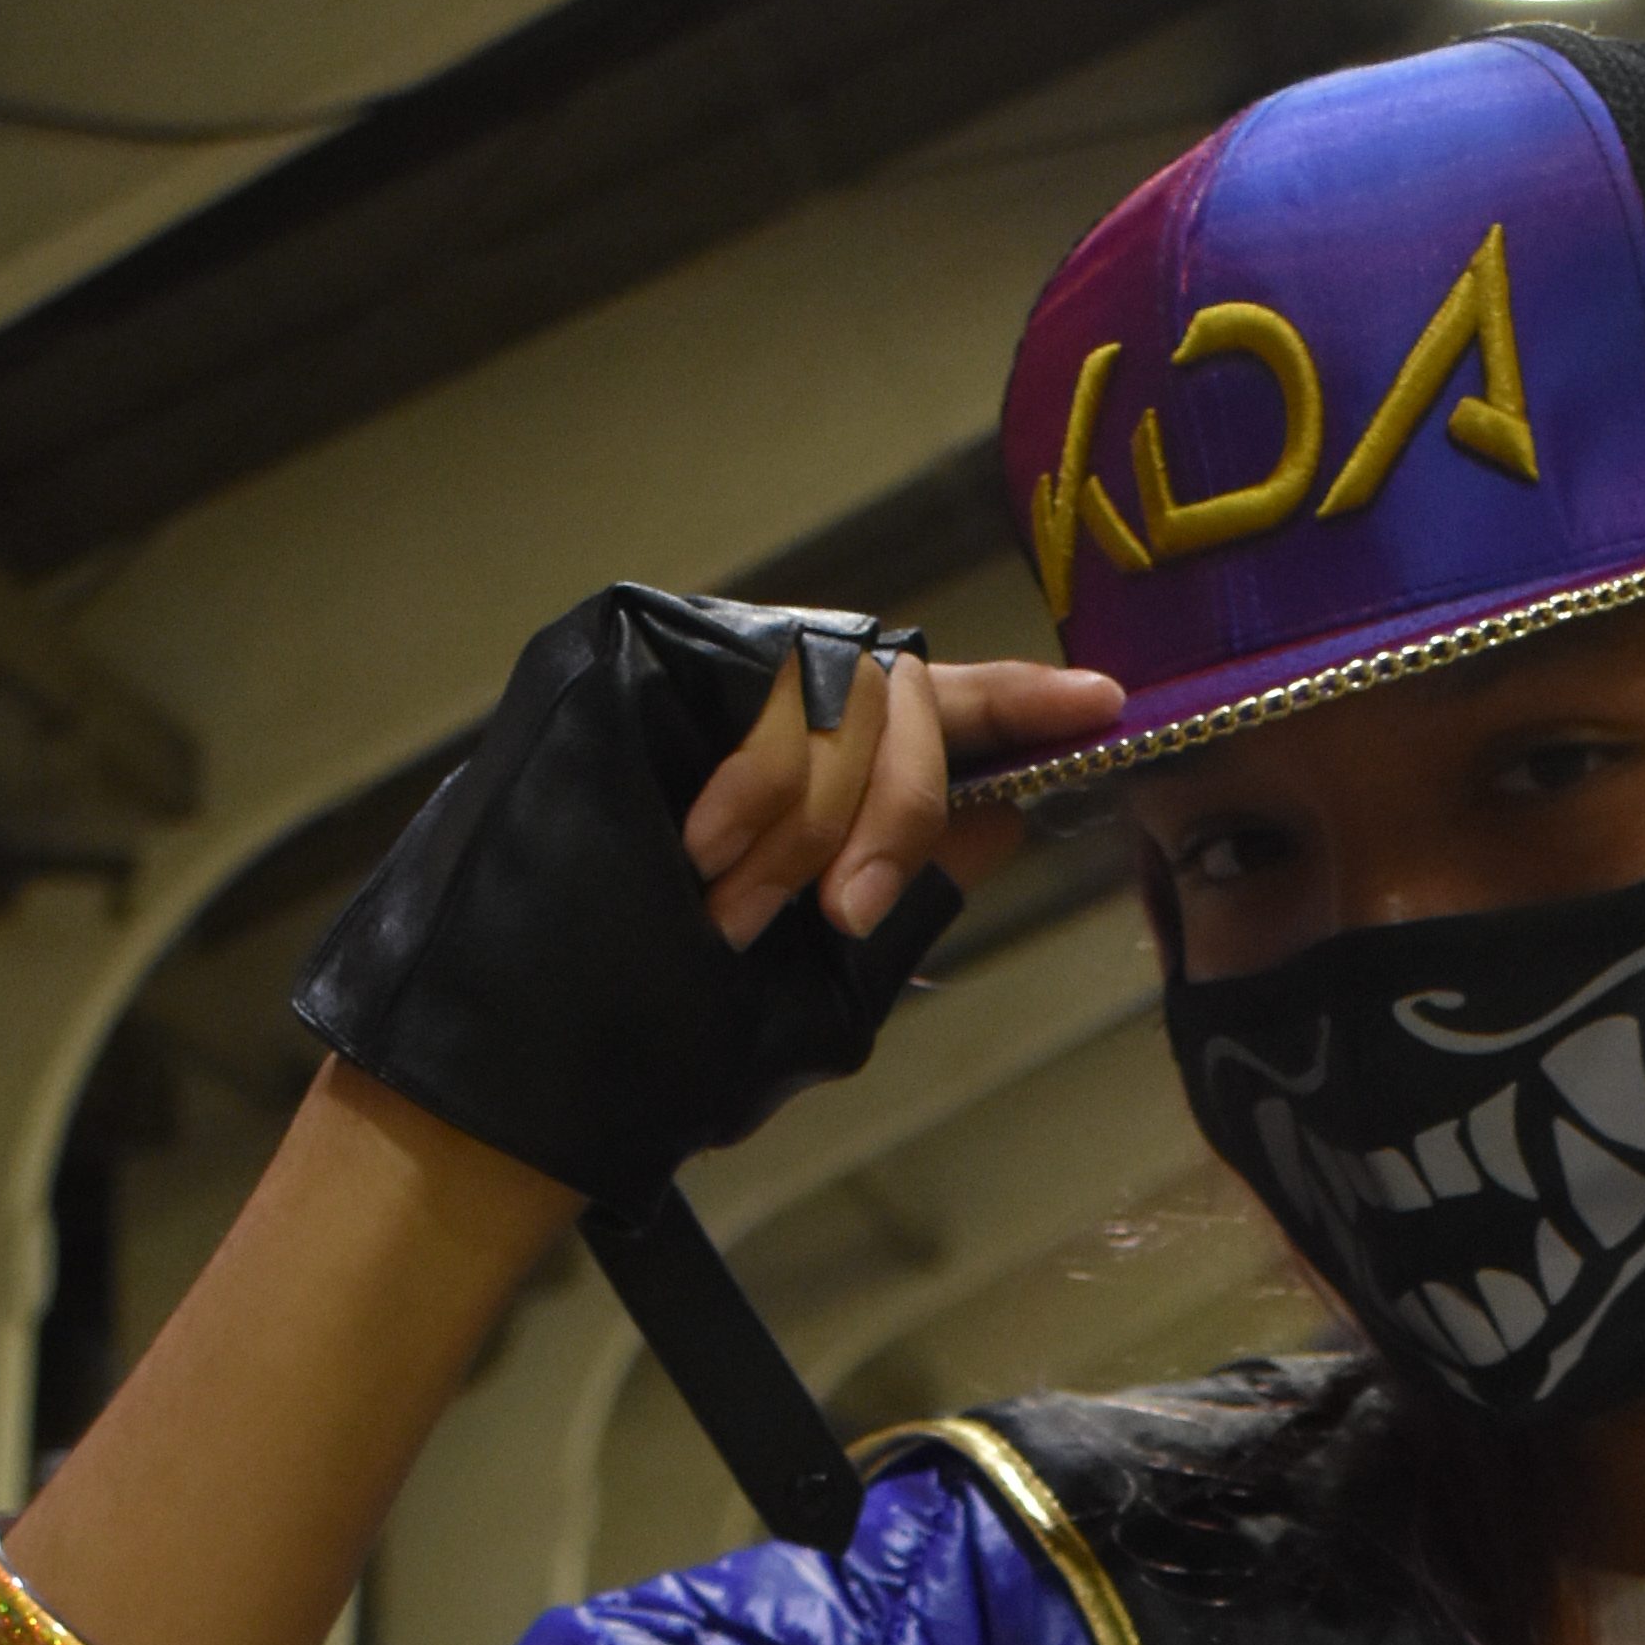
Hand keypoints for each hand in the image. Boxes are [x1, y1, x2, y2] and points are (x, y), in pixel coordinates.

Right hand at [679, 641, 1125, 953]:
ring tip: (739, 916)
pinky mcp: (658, 639)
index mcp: (847, 754)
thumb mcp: (832, 948)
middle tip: (846, 915)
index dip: (1025, 703)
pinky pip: (758, 712)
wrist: (543, 1006)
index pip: (956, 708)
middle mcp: (795, 689)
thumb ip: (912, 870)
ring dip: (800, 836)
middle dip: (892, 820)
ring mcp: (727, 656)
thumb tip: (1002, 815)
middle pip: (906, 707)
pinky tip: (703, 859)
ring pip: (836, 712)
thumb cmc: (685, 992)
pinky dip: (746, 802)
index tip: (1101, 704)